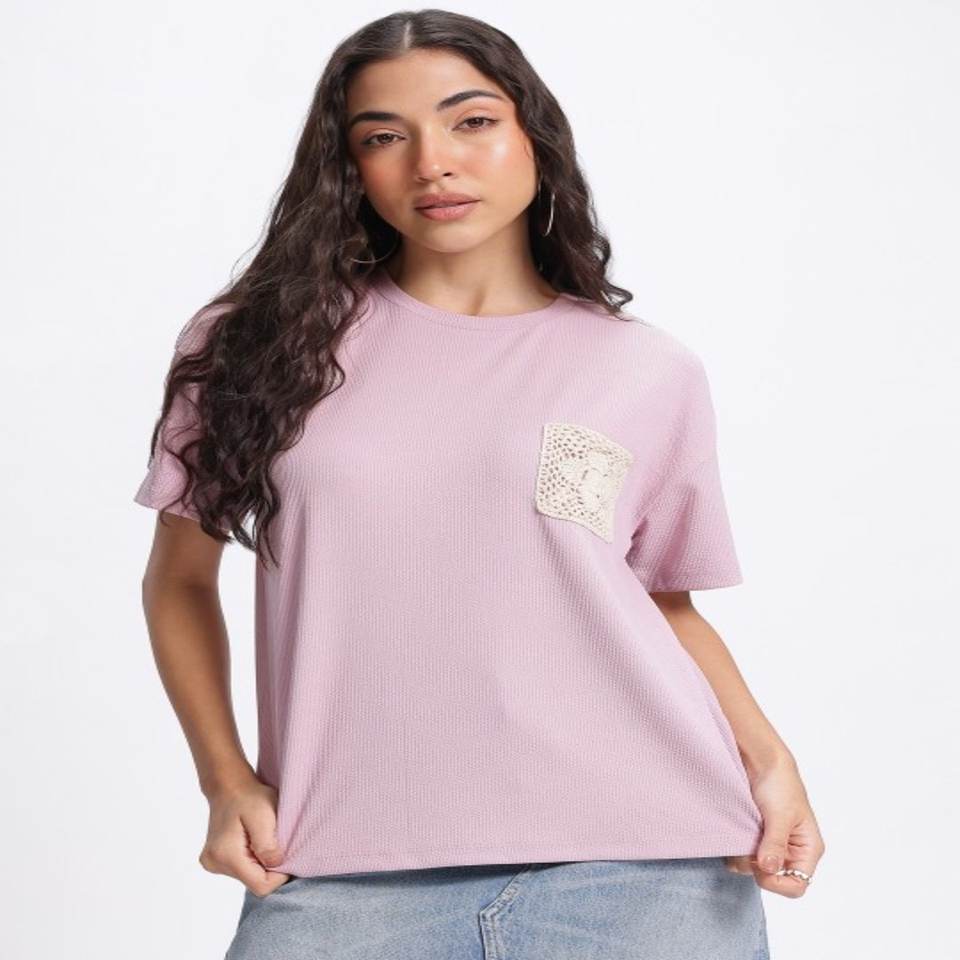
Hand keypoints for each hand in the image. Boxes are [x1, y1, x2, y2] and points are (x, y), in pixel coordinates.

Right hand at [199, 776, 290, 896]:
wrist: (230, 785)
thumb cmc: (248, 796)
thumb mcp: (264, 816)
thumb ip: (269, 846)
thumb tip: (277, 867)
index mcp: (225, 855)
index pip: (260, 886)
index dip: (279, 874)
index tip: (285, 852)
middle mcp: (214, 863)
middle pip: (254, 882)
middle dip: (269, 866)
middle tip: (273, 839)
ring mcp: (212, 863)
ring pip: (249, 876)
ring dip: (261, 861)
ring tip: (261, 837)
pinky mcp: (216, 860)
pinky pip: (243, 869)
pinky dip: (253, 858)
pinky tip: (252, 840)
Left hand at [725, 756, 825, 897]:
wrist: (761, 759)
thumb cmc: (780, 783)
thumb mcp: (781, 814)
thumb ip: (776, 843)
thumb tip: (769, 869)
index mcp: (808, 849)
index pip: (798, 885)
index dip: (777, 883)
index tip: (759, 867)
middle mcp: (792, 851)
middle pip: (774, 879)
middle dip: (756, 867)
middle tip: (747, 846)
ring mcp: (772, 845)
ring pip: (755, 869)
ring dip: (744, 857)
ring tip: (740, 834)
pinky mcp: (756, 837)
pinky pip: (744, 855)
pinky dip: (736, 849)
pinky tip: (733, 834)